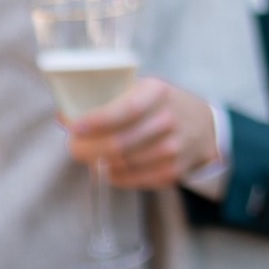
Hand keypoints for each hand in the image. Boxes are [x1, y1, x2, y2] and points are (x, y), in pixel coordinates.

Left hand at [64, 77, 218, 188]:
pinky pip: (131, 179)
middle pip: (119, 143)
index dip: (96, 121)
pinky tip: (109, 166)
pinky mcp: (172, 172)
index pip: (126, 110)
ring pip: (122, 164)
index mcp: (158, 92)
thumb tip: (64, 114)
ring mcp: (172, 149)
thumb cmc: (162, 104)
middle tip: (73, 146)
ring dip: (98, 162)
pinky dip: (114, 175)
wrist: (205, 127)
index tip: (74, 126)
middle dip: (87, 148)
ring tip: (90, 154)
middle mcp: (168, 120)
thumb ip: (107, 98)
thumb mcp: (143, 88)